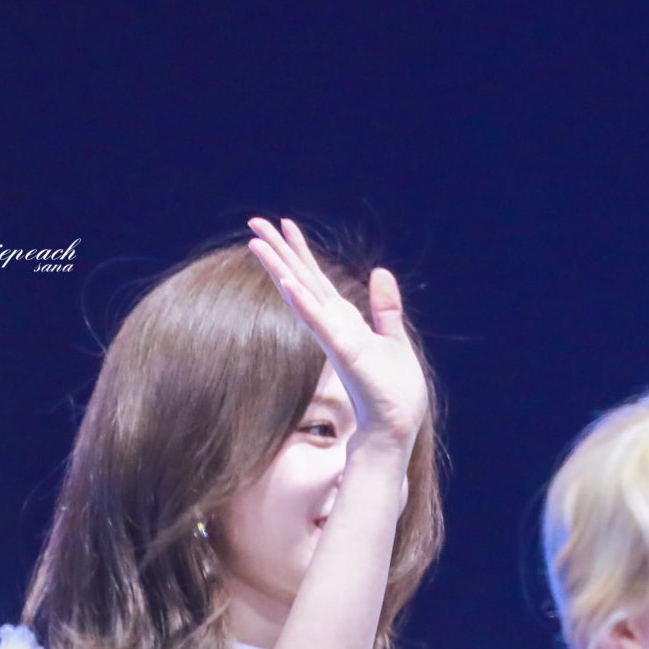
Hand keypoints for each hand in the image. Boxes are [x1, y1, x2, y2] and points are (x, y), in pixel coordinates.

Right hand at [247, 217, 427, 456]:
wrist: (395, 428)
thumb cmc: (394, 392)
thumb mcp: (394, 340)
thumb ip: (385, 308)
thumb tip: (380, 272)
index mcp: (344, 322)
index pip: (318, 280)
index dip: (301, 251)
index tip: (284, 225)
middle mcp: (333, 327)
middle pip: (301, 280)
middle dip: (278, 251)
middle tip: (253, 221)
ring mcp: (335, 339)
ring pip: (303, 296)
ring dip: (280, 270)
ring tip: (257, 244)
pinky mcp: (344, 353)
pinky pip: (320, 323)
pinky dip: (304, 303)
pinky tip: (289, 283)